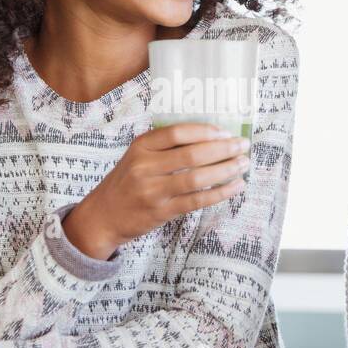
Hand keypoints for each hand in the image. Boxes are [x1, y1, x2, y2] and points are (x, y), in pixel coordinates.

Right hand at [63, 122, 250, 259]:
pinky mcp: (160, 212)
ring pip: (196, 179)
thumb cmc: (127, 182)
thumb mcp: (137, 157)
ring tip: (243, 165)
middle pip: (191, 155)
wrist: (103, 216)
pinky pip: (196, 201)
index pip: (177, 133)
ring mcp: (152, 191)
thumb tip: (211, 138)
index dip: (205, 131)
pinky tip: (235, 187)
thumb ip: (165, 147)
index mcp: (140, 147)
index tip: (225, 132)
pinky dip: (219, 193)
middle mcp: (144, 167)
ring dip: (225, 171)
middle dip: (223, 150)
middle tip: (243, 146)